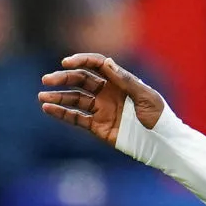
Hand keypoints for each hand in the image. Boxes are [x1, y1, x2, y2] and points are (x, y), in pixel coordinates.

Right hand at [40, 53, 167, 144]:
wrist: (163, 144)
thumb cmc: (159, 117)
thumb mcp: (146, 96)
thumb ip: (125, 80)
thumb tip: (107, 63)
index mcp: (119, 81)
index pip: (96, 66)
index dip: (81, 61)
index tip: (67, 63)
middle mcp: (108, 93)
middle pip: (81, 80)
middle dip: (64, 78)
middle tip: (47, 79)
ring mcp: (102, 109)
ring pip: (75, 99)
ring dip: (58, 96)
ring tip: (42, 96)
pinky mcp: (98, 127)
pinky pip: (76, 118)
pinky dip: (62, 113)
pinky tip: (48, 109)